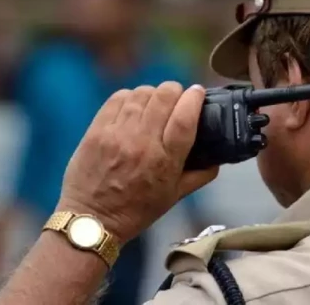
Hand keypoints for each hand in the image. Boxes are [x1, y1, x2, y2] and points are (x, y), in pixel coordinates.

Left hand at [56, 82, 218, 244]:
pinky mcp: (97, 130)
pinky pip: (118, 98)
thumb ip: (200, 176)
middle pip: (164, 97)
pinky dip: (131, 97)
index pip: (185, 117)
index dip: (195, 98)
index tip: (199, 92)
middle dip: (176, 91)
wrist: (92, 219)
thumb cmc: (136, 210)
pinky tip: (134, 106)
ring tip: (155, 103)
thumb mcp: (174, 197)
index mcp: (165, 161)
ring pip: (142, 94)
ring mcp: (117, 134)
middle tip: (177, 98)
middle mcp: (142, 143)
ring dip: (153, 94)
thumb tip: (217, 159)